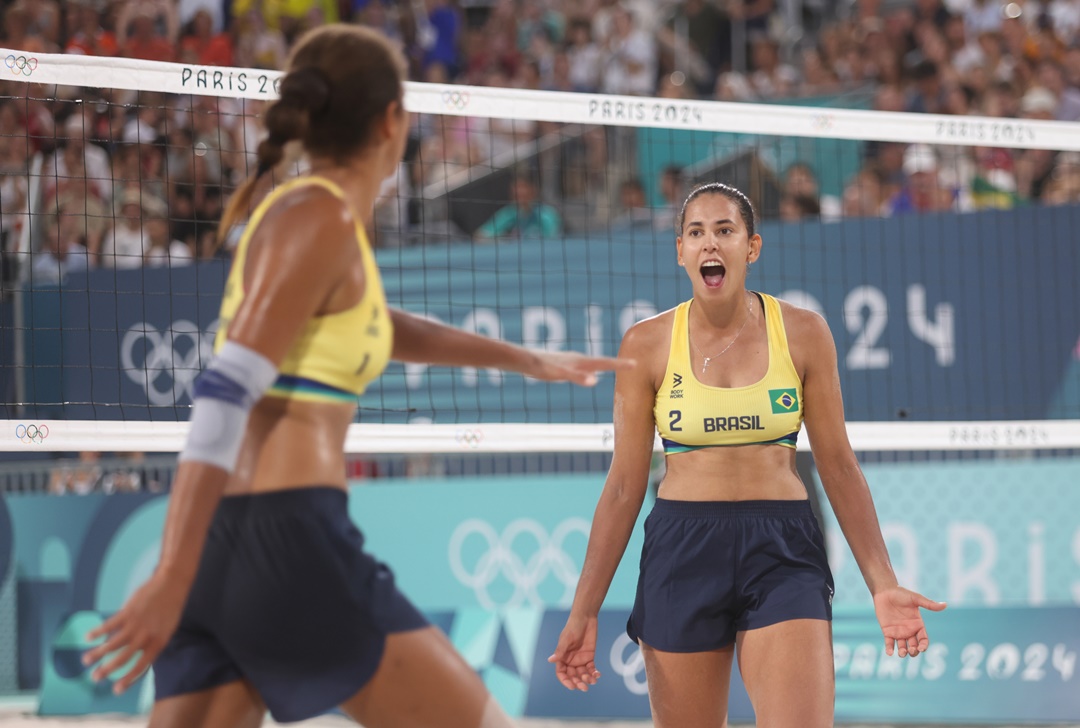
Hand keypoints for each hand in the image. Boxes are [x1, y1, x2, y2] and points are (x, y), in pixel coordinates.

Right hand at [82, 572, 188, 693]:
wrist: (172, 584)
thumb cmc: (170, 608)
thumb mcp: (167, 629)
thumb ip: (153, 643)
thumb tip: (138, 655)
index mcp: (159, 642)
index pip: (142, 666)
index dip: (128, 679)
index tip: (116, 690)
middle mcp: (146, 636)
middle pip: (124, 657)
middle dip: (107, 669)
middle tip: (95, 678)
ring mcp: (136, 624)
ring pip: (113, 643)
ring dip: (98, 653)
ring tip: (85, 660)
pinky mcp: (128, 612)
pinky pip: (110, 624)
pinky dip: (98, 631)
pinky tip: (88, 637)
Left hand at [529, 351, 634, 386]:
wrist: (525, 360)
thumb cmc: (543, 367)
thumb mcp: (561, 374)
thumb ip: (578, 377)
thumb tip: (595, 381)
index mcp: (581, 362)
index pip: (606, 363)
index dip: (620, 365)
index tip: (636, 364)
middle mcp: (578, 359)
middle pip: (601, 362)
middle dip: (615, 364)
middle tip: (629, 365)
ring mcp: (570, 361)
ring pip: (590, 364)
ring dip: (602, 365)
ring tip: (610, 367)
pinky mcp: (561, 364)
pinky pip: (579, 367)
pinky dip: (585, 369)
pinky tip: (582, 372)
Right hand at [548, 614, 600, 690]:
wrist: (585, 618)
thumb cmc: (572, 627)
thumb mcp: (566, 639)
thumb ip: (560, 651)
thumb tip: (550, 660)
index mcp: (562, 657)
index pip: (561, 673)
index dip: (565, 681)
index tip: (572, 686)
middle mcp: (570, 660)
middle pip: (573, 676)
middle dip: (578, 683)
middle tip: (584, 687)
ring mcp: (580, 660)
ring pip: (583, 674)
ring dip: (587, 679)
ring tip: (593, 680)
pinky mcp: (589, 657)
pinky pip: (591, 669)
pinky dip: (594, 673)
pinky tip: (597, 674)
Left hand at [873, 586, 946, 657]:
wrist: (885, 591)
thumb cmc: (901, 594)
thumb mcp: (915, 599)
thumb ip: (929, 604)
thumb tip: (945, 605)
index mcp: (918, 625)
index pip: (923, 640)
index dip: (924, 646)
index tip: (921, 648)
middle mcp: (909, 631)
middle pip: (914, 647)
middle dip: (914, 652)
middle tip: (911, 650)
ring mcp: (898, 632)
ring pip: (903, 647)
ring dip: (903, 653)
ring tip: (902, 653)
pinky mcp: (888, 631)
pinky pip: (889, 643)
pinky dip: (890, 649)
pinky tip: (889, 653)